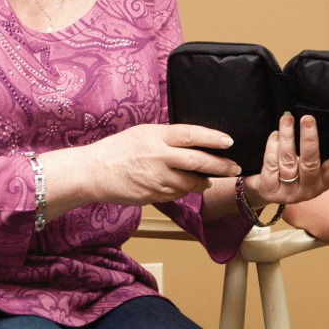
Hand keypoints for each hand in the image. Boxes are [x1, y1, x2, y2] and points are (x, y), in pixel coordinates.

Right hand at [88, 123, 241, 205]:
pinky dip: (183, 191)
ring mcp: (156, 178)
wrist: (94, 172)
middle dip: (220, 166)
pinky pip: (176, 195)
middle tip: (234, 168)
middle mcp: (159, 157)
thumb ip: (168, 137)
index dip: (212, 138)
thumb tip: (194, 140)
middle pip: (197, 161)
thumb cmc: (118, 149)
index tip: (229, 141)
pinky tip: (183, 187)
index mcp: (157, 137)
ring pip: (190, 183)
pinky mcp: (153, 195)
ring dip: (203, 182)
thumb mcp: (144, 133)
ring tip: (209, 180)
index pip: (191, 135)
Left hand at [242, 113, 328, 206]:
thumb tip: (313, 122)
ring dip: (287, 137)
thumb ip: (313, 150)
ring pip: (288, 162)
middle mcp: (308, 190)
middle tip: (308, 119)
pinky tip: (275, 135)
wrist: (267, 191)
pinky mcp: (270, 191)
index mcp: (323, 182)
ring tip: (287, 119)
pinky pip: (271, 166)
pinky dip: (272, 148)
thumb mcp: (308, 165)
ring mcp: (288, 192)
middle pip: (310, 164)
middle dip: (309, 140)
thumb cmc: (294, 172)